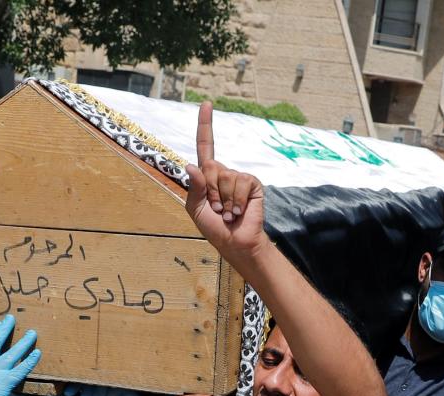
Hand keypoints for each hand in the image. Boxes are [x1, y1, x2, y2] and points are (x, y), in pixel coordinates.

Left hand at [50, 384, 142, 395]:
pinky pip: (116, 387)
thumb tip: (43, 394)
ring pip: (103, 386)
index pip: (81, 377)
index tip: (68, 394)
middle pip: (91, 382)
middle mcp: (105, 378)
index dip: (74, 384)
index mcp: (92, 381)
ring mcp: (117, 381)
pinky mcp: (129, 386)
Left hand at [184, 101, 266, 261]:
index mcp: (207, 176)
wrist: (236, 242)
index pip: (206, 145)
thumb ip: (194, 188)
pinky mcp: (252, 184)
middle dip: (211, 191)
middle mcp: (223, 172)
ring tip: (228, 213)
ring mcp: (239, 177)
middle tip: (217, 209)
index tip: (207, 104)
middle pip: (211, 167)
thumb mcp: (196, 208)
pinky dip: (237, 200)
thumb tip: (192, 165)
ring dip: (224, 200)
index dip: (205, 124)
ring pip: (225, 176)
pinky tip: (239, 211)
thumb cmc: (215, 228)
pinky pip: (240, 182)